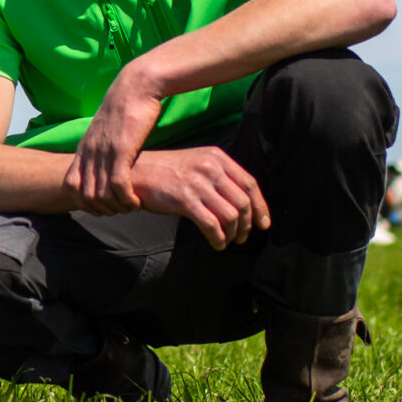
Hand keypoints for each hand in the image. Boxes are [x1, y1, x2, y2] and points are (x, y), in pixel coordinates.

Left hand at [65, 70, 164, 213]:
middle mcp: (90, 151)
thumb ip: (102, 145)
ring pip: (101, 193)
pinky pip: (118, 184)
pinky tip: (136, 202)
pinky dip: (126, 199)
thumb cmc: (127, 107)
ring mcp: (104, 151)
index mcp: (84, 146)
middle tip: (119, 211)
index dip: (83, 202)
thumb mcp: (107, 128)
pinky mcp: (122, 149)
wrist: (137, 85)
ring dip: (115, 206)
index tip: (101, 207)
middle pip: (85, 194)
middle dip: (101, 209)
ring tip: (129, 207)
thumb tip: (105, 160)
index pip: (70, 185)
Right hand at [129, 147, 270, 250]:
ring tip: (228, 241)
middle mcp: (211, 168)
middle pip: (243, 202)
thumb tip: (242, 202)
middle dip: (247, 225)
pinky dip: (218, 238)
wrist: (137, 173)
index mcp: (218, 157)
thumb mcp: (198, 163)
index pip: (249, 183)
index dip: (260, 206)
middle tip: (242, 237)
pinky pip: (211, 224)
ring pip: (230, 215)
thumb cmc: (167, 171)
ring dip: (233, 234)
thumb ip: (220, 175)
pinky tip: (216, 244)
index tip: (264, 223)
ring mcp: (198, 183)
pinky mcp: (185, 199)